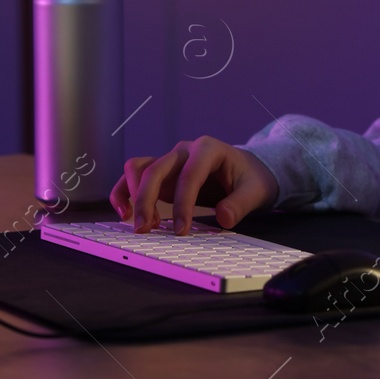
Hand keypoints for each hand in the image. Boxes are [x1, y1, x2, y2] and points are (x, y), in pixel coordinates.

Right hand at [109, 136, 279, 233]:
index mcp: (208, 149)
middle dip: (147, 199)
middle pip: (156, 168)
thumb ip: (241, 203)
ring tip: (142, 225)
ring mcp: (170, 161)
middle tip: (146, 230)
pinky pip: (134, 176)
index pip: (189, 174)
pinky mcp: (162, 174)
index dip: (183, 203)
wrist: (246, 171)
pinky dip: (125, 192)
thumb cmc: (250, 178)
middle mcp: (184, 151)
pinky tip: (125, 213)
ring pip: (139, 168)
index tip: (182, 230)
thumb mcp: (255, 191)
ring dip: (134, 195)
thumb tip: (223, 218)